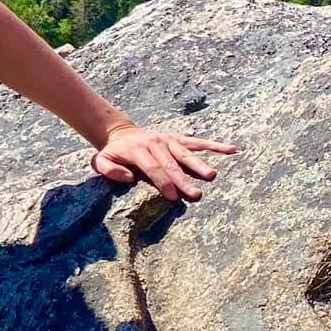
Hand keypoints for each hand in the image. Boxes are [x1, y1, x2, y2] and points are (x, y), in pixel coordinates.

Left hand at [91, 124, 237, 201]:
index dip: (163, 182)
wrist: (121, 133)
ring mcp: (168, 140)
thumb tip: (128, 177)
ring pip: (185, 153)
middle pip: (171, 164)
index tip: (174, 197)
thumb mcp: (100, 161)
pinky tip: (231, 149)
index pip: (153, 168)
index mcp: (137, 151)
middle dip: (183, 180)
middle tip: (196, 194)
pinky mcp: (178, 138)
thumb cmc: (113, 153)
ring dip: (199, 164)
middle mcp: (155, 143)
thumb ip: (109, 170)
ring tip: (212, 176)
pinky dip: (214, 145)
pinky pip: (197, 142)